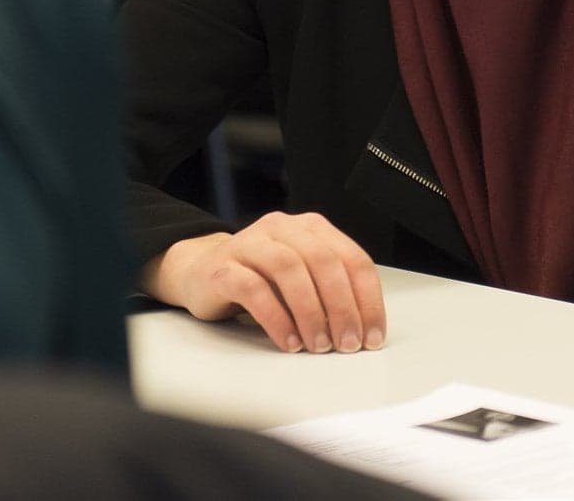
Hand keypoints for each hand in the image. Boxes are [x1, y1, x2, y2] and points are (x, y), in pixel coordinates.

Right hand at [142, 213, 386, 353]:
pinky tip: (288, 342)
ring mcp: (250, 243)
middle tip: (347, 344)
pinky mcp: (223, 266)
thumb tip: (363, 329)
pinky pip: (253, 288)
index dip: (367, 299)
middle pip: (322, 261)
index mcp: (310, 227)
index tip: (372, 335)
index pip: (352, 258)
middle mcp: (282, 227)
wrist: (201, 273)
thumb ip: (329, 292)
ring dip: (310, 312)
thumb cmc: (260, 279)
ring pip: (289, 269)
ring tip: (318, 345)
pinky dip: (276, 318)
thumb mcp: (302, 279)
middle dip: (341, 307)